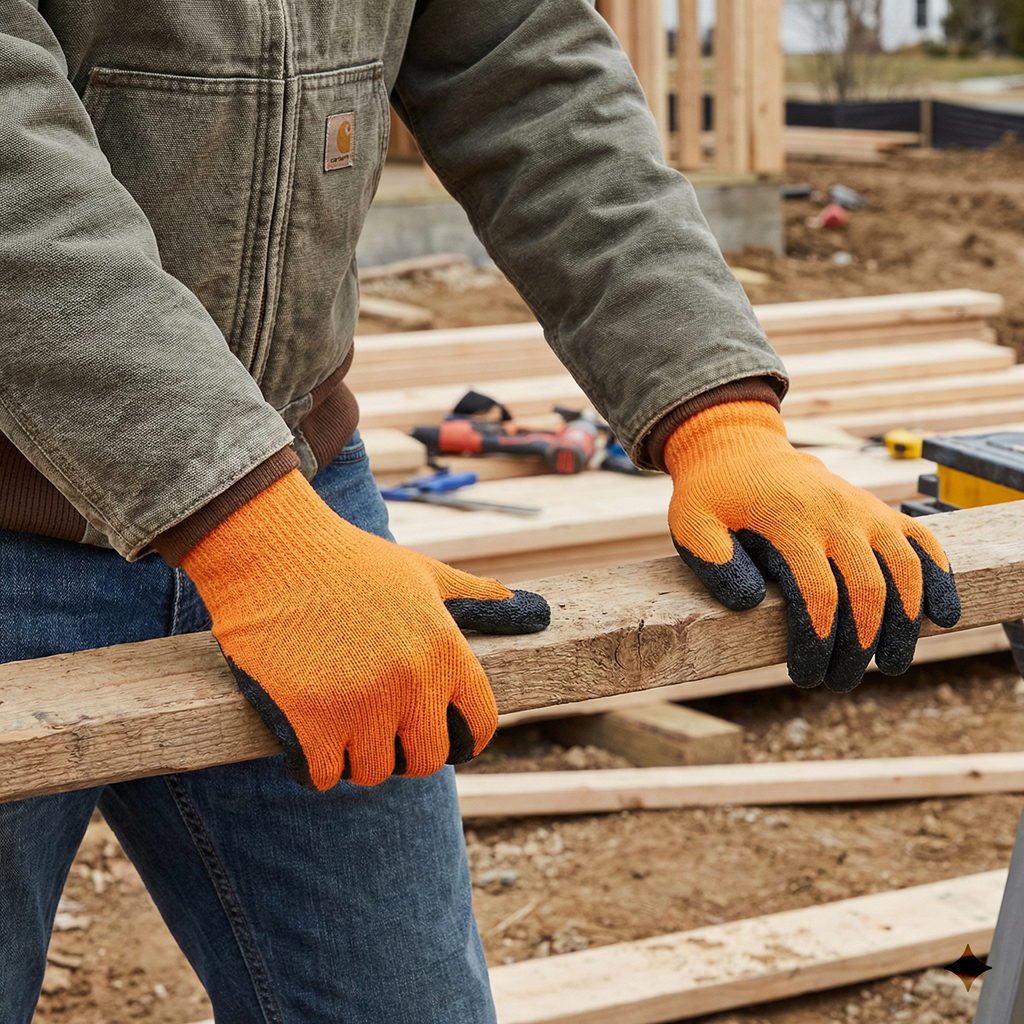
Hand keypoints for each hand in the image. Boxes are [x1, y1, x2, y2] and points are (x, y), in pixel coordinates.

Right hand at [183, 470, 548, 788]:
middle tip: (380, 729)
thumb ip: (479, 600)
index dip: (462, 737)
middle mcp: (411, 684)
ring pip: (371, 771)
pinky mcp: (308, 721)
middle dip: (405, 751)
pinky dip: (314, 765)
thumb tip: (536, 611)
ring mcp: (360, 705)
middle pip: (425, 760)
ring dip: (357, 757)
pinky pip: (322, 775)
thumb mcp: (427, 574)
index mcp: (446, 652)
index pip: (479, 726)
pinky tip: (307, 737)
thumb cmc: (353, 562)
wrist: (274, 552)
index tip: (442, 735)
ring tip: (340, 724)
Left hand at [664, 401, 959, 691]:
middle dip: (860, 646)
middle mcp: (836, 514)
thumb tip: (749, 602)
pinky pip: (922, 542)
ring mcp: (864, 510)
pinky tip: (942, 616)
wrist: (741, 450)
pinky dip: (939, 577)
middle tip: (842, 682)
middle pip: (867, 589)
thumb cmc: (715, 497)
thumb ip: (713, 561)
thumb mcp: (692, 524)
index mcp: (790, 522)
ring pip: (904, 570)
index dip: (817, 643)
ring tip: (892, 666)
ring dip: (904, 624)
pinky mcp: (880, 510)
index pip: (818, 595)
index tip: (804, 676)